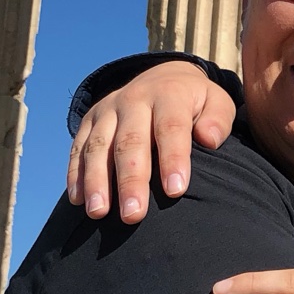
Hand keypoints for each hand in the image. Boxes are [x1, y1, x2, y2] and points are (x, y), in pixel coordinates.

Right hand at [66, 61, 236, 220]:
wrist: (163, 78)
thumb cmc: (196, 103)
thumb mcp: (217, 102)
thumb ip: (218, 119)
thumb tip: (209, 139)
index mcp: (169, 94)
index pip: (171, 127)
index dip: (172, 159)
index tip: (176, 191)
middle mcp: (134, 99)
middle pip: (130, 141)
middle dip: (131, 180)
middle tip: (133, 215)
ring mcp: (108, 109)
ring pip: (99, 146)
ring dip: (97, 181)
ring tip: (99, 213)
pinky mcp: (89, 121)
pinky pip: (78, 147)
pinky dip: (76, 173)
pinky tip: (78, 200)